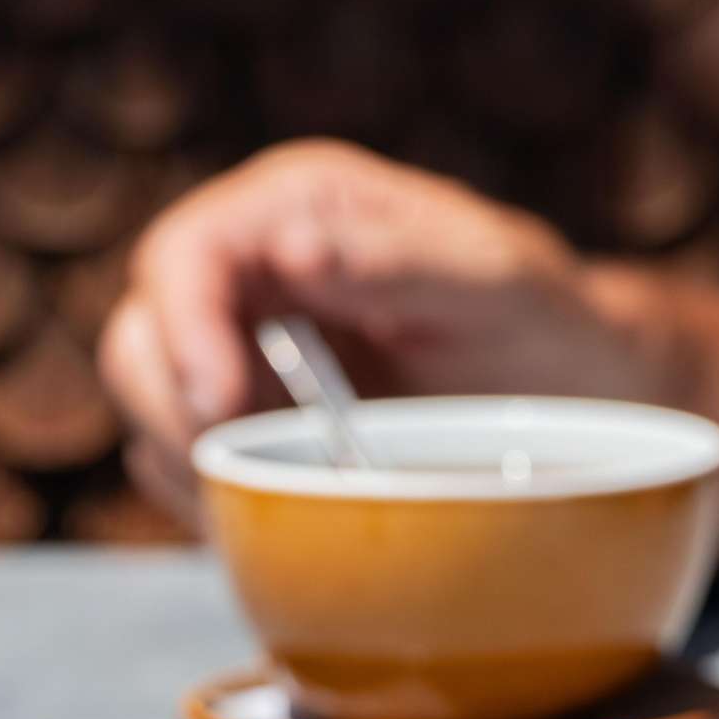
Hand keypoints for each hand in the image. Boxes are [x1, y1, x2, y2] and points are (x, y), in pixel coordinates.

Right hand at [97, 140, 682, 524]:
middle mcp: (252, 274)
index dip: (183, 330)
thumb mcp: (494, 282)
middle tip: (234, 475)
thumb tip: (291, 251)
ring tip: (275, 494)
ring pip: (150, 410)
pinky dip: (212, 503)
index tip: (220, 406)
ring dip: (189, 465)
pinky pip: (186, 471)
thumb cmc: (543, 324)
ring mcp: (242, 356)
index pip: (186, 255)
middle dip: (171, 412)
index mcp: (297, 206)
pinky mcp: (246, 429)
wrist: (578, 403)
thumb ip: (400, 260)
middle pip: (141, 336)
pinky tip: (278, 511)